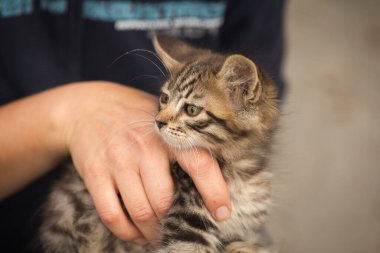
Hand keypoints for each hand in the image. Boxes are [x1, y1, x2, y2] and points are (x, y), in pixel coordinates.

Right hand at [57, 82, 230, 242]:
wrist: (87, 106)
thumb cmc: (133, 115)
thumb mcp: (161, 118)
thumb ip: (182, 141)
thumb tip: (214, 173)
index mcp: (168, 133)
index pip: (199, 163)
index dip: (214, 192)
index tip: (222, 213)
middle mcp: (144, 147)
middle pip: (165, 200)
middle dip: (173, 221)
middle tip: (176, 225)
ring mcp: (117, 160)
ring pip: (141, 212)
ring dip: (151, 232)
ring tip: (156, 233)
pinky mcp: (94, 173)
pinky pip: (112, 214)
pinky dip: (126, 232)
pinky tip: (134, 232)